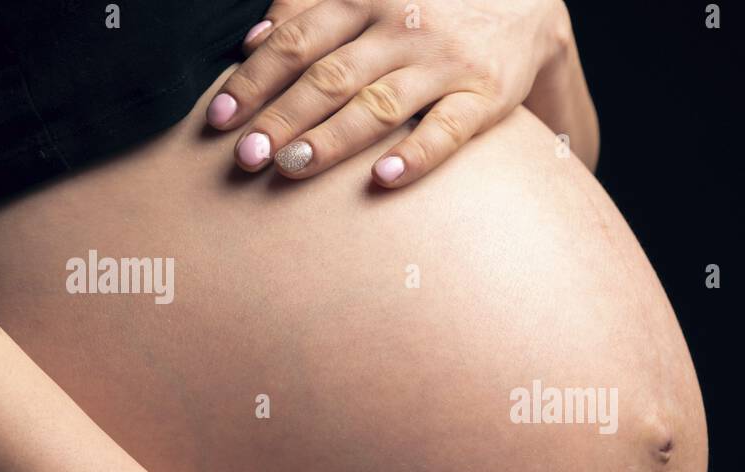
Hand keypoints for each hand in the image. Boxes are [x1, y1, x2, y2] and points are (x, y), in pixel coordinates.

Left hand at [205, 0, 596, 185]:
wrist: (524, 5)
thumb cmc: (427, 6)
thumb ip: (311, 8)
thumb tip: (254, 39)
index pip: (296, 39)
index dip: (254, 78)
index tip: (220, 118)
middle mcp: (402, 25)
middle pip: (329, 76)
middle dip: (282, 117)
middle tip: (246, 157)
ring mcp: (444, 62)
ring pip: (378, 104)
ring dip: (331, 138)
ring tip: (291, 167)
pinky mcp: (484, 95)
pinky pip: (447, 130)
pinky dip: (415, 155)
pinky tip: (383, 181)